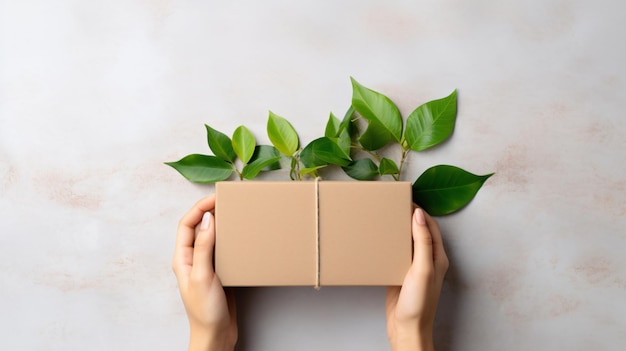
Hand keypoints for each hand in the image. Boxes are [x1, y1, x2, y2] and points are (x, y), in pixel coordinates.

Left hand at [172, 195, 236, 350]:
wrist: (215, 335)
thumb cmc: (204, 311)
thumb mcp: (203, 275)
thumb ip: (204, 246)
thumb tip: (207, 218)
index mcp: (182, 257)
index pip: (187, 224)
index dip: (200, 207)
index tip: (216, 197)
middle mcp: (192, 258)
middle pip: (199, 226)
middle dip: (210, 210)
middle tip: (227, 200)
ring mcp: (206, 265)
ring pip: (212, 236)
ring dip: (221, 224)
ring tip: (235, 214)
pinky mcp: (219, 272)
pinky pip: (223, 249)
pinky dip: (231, 239)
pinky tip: (241, 237)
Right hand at [386, 208, 448, 350]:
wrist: (406, 328)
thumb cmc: (419, 304)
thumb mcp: (422, 269)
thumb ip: (423, 242)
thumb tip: (419, 215)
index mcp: (437, 257)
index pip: (431, 226)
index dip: (420, 211)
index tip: (406, 200)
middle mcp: (427, 260)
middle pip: (419, 231)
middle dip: (408, 217)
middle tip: (393, 206)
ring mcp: (413, 267)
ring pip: (407, 241)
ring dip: (398, 230)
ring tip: (385, 218)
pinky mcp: (400, 274)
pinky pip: (396, 254)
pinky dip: (389, 244)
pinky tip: (379, 240)